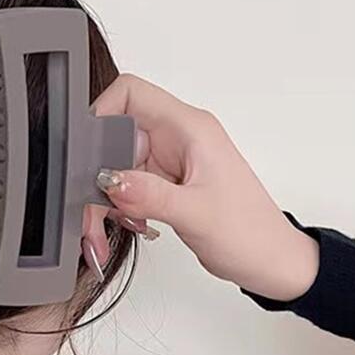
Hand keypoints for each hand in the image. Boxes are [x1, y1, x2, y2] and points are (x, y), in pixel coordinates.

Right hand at [83, 74, 319, 301]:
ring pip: (112, 166)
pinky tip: (125, 226)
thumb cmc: (251, 232)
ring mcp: (167, 160)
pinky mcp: (161, 182)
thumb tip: (108, 179)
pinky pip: (123, 186)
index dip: (101, 112)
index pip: (131, 93)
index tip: (85, 153)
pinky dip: (114, 208)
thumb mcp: (197, 214)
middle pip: (112, 136)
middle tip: (90, 211)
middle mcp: (176, 138)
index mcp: (189, 128)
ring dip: (102, 200)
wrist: (269, 261)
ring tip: (101, 230)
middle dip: (94, 174)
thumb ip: (149, 194)